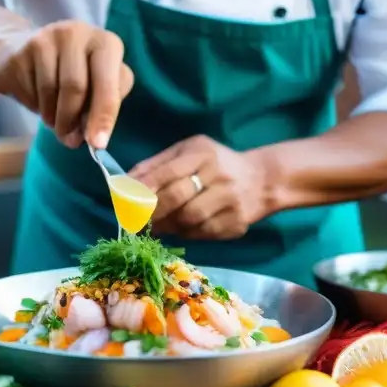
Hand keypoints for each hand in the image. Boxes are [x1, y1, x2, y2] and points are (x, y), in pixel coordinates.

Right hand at [0, 21, 134, 147]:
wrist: (22, 48)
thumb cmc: (71, 72)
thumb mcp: (97, 83)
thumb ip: (101, 106)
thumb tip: (94, 137)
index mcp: (105, 43)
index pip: (109, 82)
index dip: (104, 115)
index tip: (98, 143)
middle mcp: (77, 33)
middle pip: (75, 87)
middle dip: (72, 120)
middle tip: (70, 141)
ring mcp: (46, 38)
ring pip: (50, 91)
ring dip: (53, 117)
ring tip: (54, 120)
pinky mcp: (21, 51)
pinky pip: (30, 91)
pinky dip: (35, 107)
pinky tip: (37, 100)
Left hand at [129, 135, 268, 239]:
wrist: (262, 180)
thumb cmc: (216, 164)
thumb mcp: (188, 153)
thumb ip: (157, 164)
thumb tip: (124, 182)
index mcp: (203, 153)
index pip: (167, 172)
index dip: (143, 189)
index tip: (124, 201)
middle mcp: (218, 175)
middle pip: (177, 198)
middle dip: (151, 211)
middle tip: (135, 219)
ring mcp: (229, 200)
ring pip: (188, 219)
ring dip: (167, 225)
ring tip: (156, 225)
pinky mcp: (236, 223)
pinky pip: (203, 233)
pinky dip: (185, 233)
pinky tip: (180, 228)